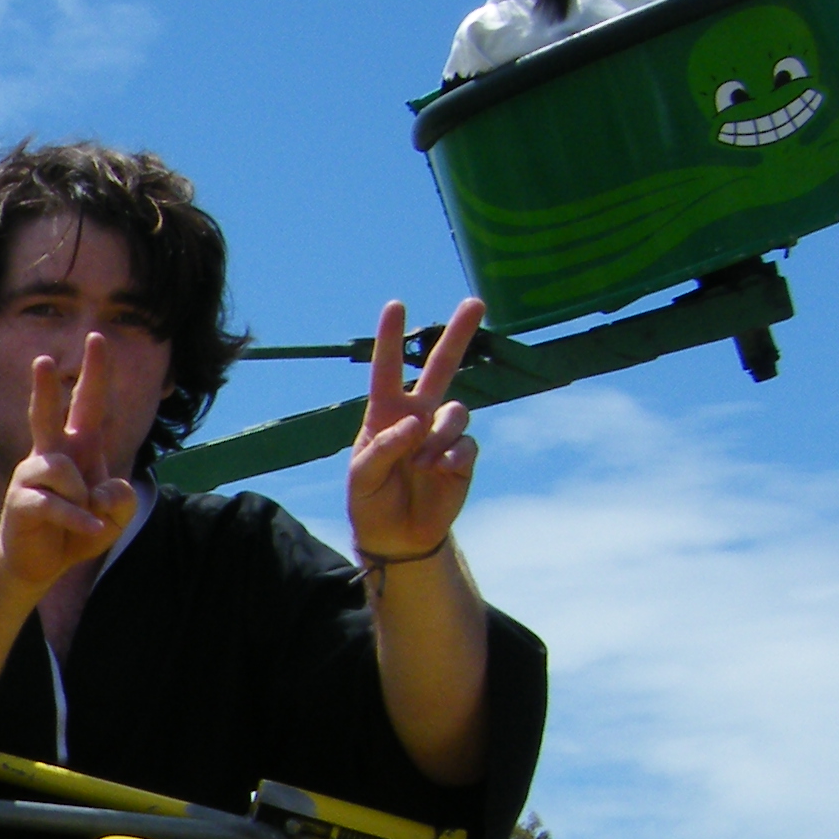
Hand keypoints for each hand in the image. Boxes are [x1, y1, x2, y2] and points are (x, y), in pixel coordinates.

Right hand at [0, 335, 138, 591]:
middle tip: (42, 359)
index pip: (89, 404)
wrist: (40, 562)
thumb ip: (121, 498)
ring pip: (62, 470)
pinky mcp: (20, 501)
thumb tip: (97, 490)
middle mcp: (51, 455)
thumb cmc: (78, 530)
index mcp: (78, 449)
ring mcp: (32, 477)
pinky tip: (89, 528)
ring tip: (85, 519)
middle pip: (46, 415)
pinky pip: (55, 503)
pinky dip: (77, 519)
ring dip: (83, 500)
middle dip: (43, 388)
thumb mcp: (116, 516)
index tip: (97, 338)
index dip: (96, 372)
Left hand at [351, 298, 482, 562]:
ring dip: (441, 436)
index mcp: (385, 414)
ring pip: (457, 412)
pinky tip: (441, 471)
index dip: (390, 339)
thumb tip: (414, 423)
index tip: (395, 305)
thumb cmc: (370, 500)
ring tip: (423, 464)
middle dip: (458, 335)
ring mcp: (442, 434)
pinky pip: (467, 444)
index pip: (387, 370)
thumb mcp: (362, 477)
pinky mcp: (463, 455)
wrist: (396, 536)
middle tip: (475, 302)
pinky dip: (453, 456)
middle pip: (441, 368)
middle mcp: (418, 416)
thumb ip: (383, 448)